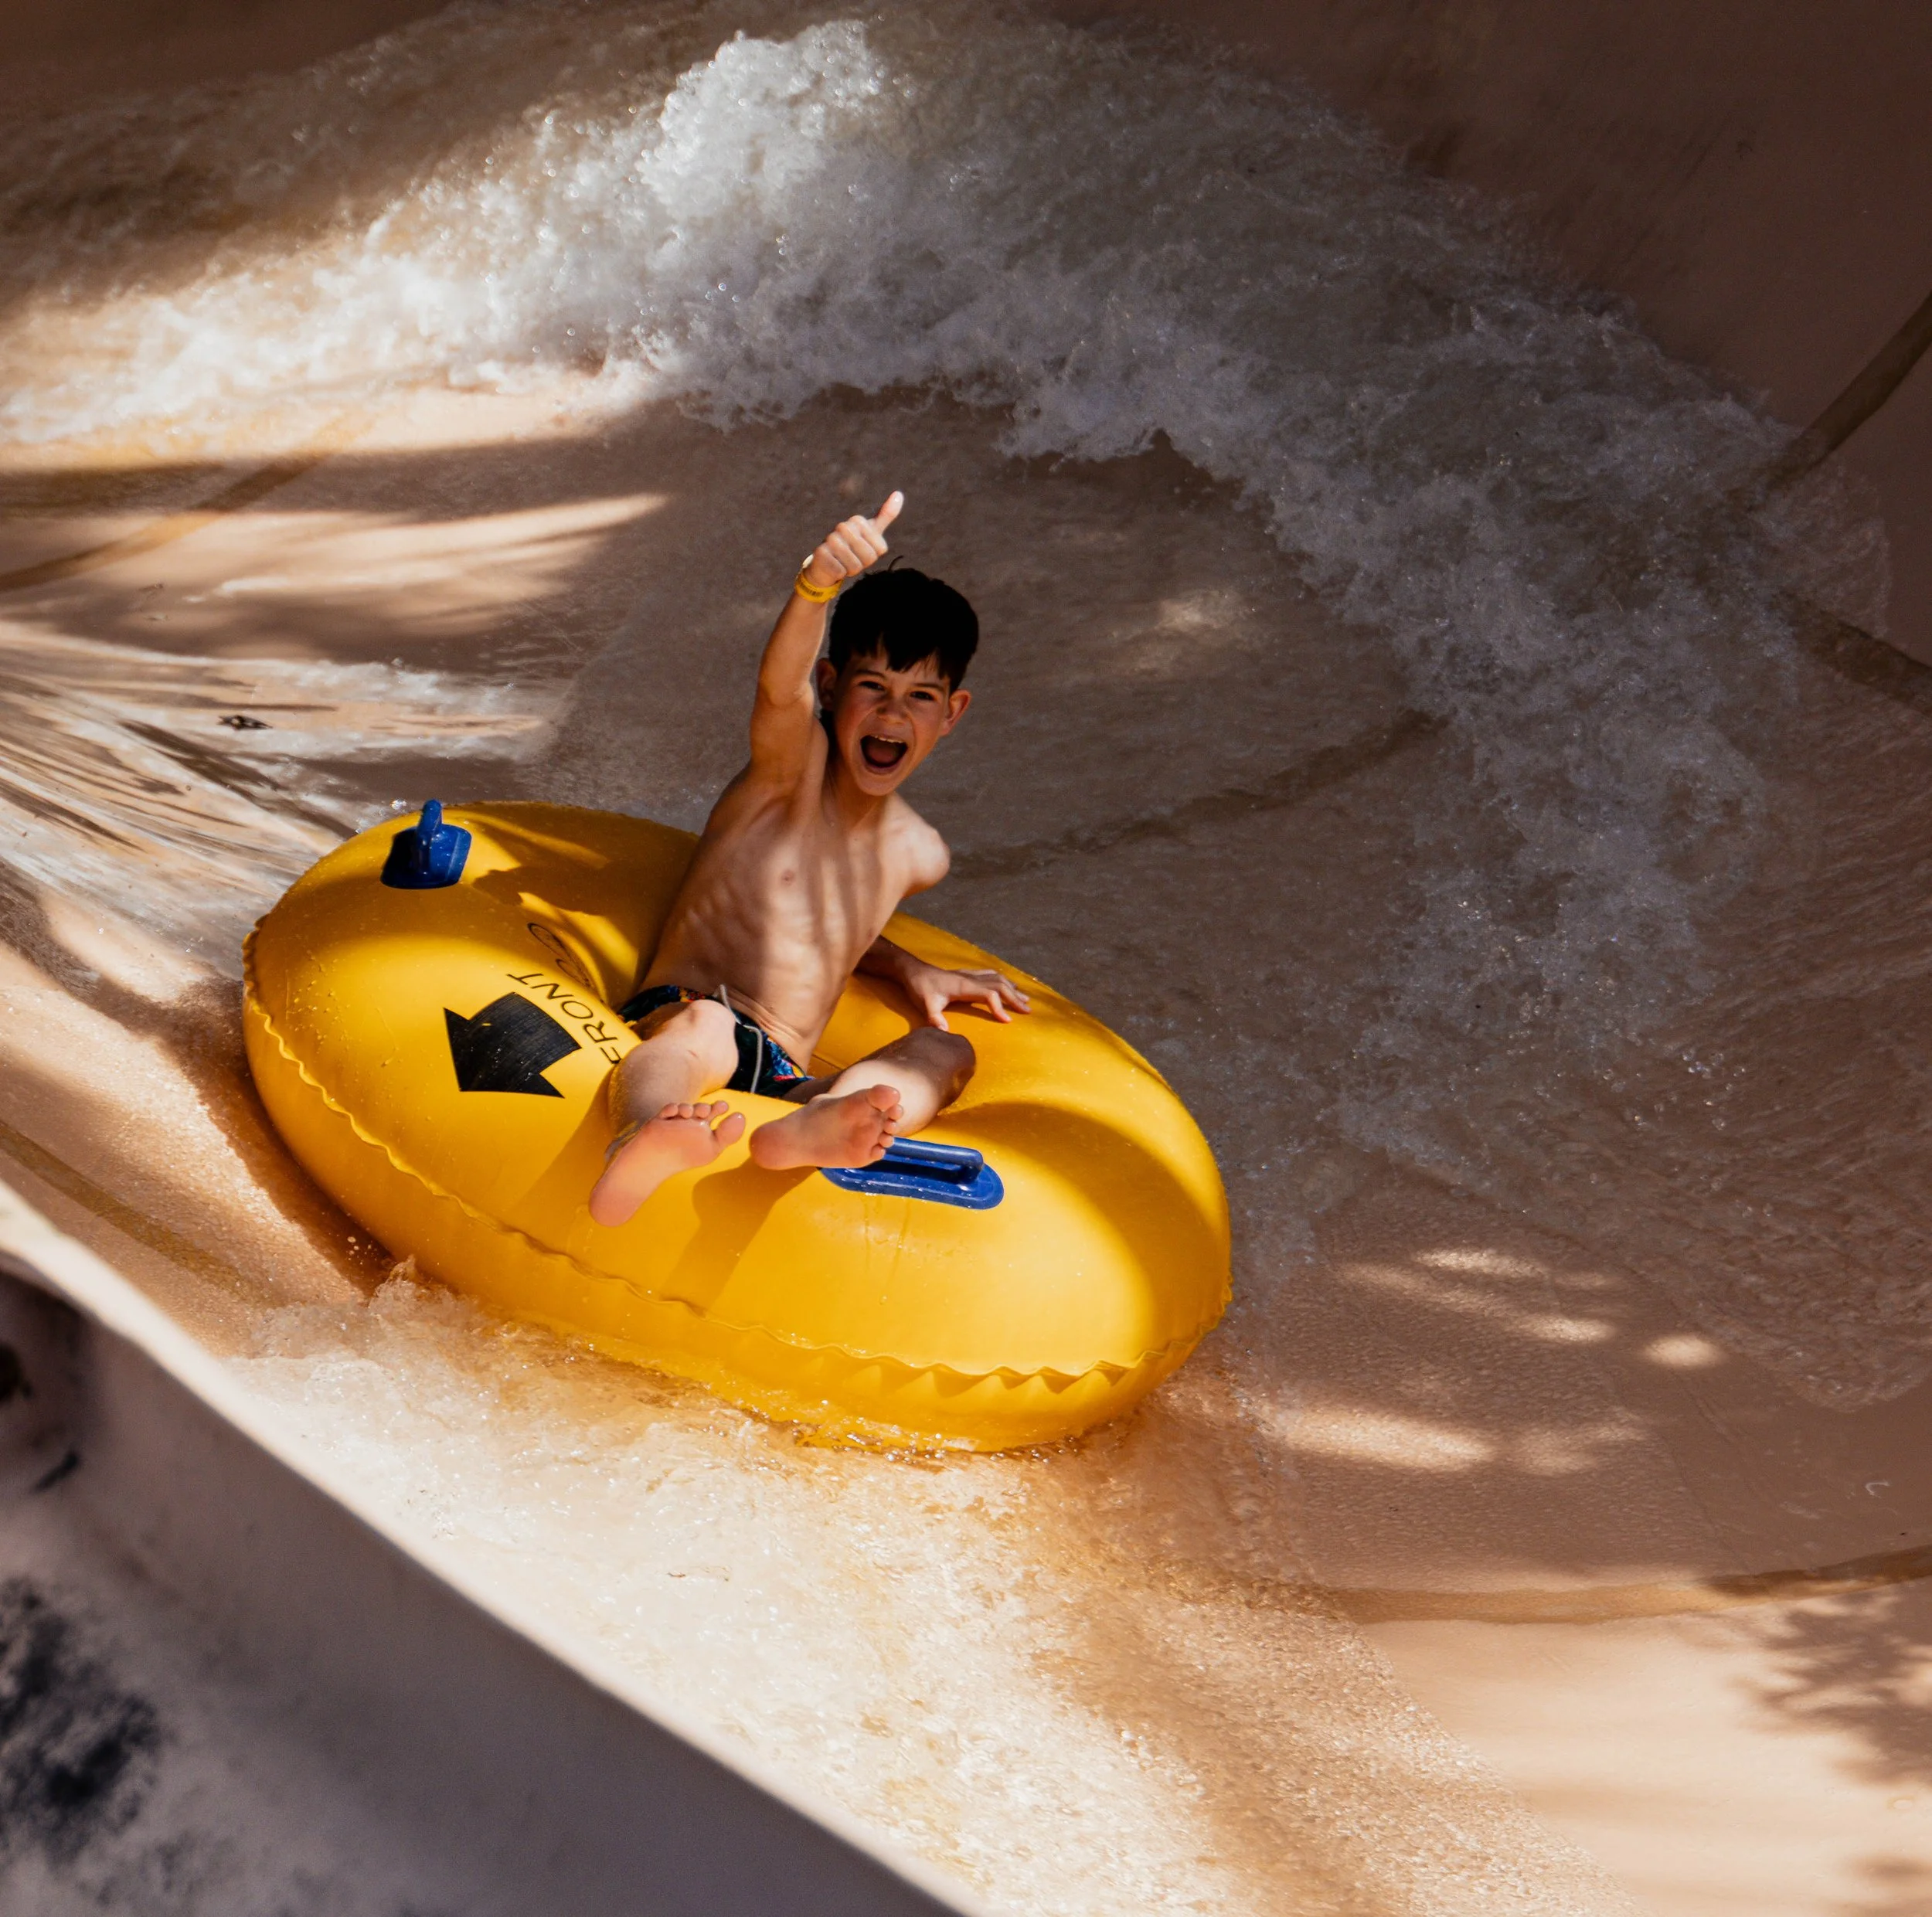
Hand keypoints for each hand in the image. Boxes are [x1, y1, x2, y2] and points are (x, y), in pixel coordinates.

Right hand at [803, 491, 901, 591]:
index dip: (873, 556)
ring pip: (855, 566)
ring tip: (843, 562)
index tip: (862, 550)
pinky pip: (840, 572)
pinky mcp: (820, 552)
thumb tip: (899, 494)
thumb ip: (886, 515)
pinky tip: (833, 566)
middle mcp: (843, 527)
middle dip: (862, 563)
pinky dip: (839, 574)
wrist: (825, 562)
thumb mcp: (872, 531)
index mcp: (858, 521)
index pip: (880, 549)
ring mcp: (830, 538)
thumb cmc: (852, 547)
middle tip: (852, 558)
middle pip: (869, 557)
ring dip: (850, 570)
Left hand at [904, 961, 1030, 1031]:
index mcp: (965, 986)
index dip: (1000, 1007)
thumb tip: (944, 1033)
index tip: (1007, 1021)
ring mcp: (970, 975)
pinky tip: (1009, 985)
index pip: (990, 994)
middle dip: (1015, 998)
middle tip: (1028, 1011)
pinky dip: (1003, 981)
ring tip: (1025, 999)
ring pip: (998, 978)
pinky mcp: (967, 975)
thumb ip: (934, 1018)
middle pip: (1000, 985)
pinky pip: (991, 975)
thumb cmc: (920, 987)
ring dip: (1012, 988)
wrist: (913, 971)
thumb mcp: (925, 1004)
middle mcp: (971, 978)